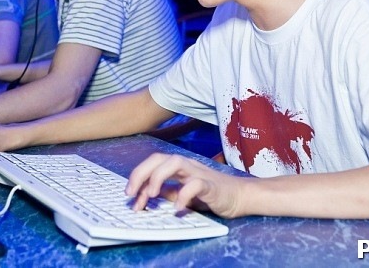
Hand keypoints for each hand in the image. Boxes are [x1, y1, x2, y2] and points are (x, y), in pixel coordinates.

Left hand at [125, 153, 243, 217]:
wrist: (239, 196)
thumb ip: (167, 192)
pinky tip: (178, 208)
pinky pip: (196, 185)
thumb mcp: (183, 192)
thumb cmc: (211, 194)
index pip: (154, 162)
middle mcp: (187, 165)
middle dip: (141, 173)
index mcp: (179, 167)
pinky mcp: (211, 185)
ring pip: (176, 162)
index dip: (138, 175)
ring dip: (158, 177)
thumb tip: (145, 196)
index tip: (129, 195)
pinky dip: (184, 195)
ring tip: (151, 195)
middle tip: (131, 194)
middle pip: (160, 158)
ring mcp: (199, 173)